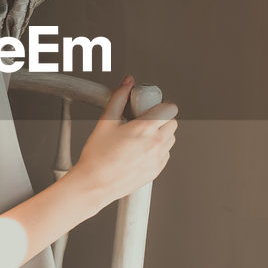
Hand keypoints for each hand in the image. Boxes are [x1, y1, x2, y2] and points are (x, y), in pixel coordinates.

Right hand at [71, 76, 178, 210]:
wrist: (95, 184)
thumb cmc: (97, 157)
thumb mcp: (105, 122)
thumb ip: (118, 98)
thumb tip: (127, 84)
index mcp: (145, 129)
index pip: (170, 108)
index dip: (162, 104)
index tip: (152, 106)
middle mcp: (155, 143)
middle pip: (172, 123)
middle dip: (161, 119)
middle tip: (144, 120)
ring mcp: (157, 159)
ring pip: (170, 139)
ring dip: (161, 134)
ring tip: (141, 136)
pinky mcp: (156, 170)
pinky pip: (165, 154)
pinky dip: (157, 149)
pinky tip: (139, 150)